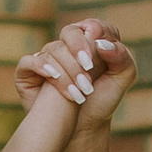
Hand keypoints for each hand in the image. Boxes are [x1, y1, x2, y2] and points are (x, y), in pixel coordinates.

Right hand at [17, 17, 135, 125]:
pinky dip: (40, 66)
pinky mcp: (28, 72)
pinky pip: (28, 61)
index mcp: (90, 41)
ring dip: (68, 68)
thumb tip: (102, 42)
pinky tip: (53, 76)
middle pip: (70, 32)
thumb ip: (121, 56)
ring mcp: (47, 58)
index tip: (100, 48)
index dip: (95, 32)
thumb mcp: (122, 77)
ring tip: (81, 89)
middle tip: (88, 66)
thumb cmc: (103, 100)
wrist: (84, 125)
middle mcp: (66, 46)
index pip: (91, 26)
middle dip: (80, 48)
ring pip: (53, 49)